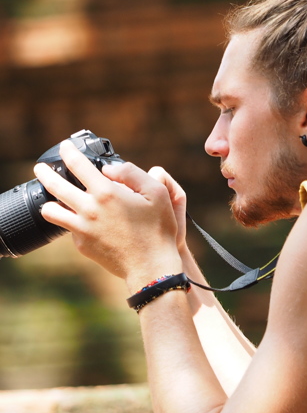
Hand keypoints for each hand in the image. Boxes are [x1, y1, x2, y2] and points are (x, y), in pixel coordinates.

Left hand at [34, 140, 181, 285]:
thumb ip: (132, 174)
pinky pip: (69, 228)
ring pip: (51, 210)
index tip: (65, 147)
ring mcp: (82, 228)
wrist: (150, 265)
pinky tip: (82, 220)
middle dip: (45, 173)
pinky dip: (72, 220)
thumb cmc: (158, 228)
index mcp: (106, 193)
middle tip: (41, 168)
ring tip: (52, 198)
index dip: (69, 152)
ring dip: (49, 201)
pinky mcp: (82, 244)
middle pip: (55, 186)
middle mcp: (89, 209)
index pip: (78, 165)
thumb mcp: (157, 193)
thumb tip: (108, 169)